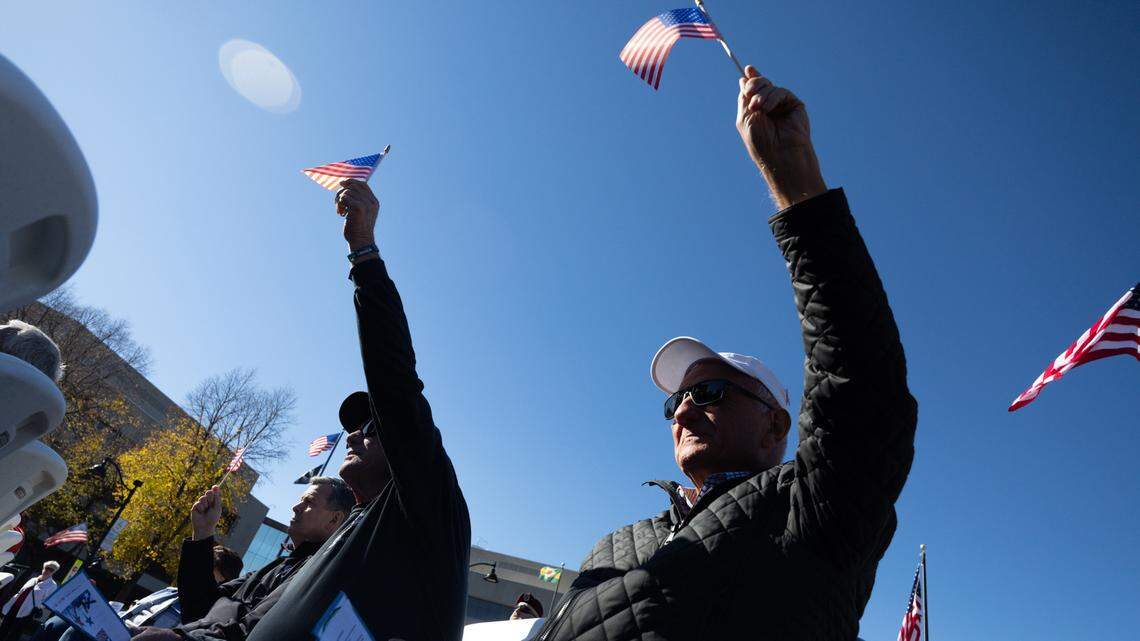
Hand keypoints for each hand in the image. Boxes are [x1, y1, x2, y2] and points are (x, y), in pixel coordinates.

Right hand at [190, 485, 221, 540]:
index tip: (215, 487)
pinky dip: (200, 508)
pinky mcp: (195, 507)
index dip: (215, 489)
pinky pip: (197, 503)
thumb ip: (217, 497)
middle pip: (208, 492)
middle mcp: (208, 501)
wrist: (205, 526)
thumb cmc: (213, 518)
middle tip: (211, 504)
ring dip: (205, 504)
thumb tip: (216, 486)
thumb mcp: (217, 507)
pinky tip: (200, 513)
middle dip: (210, 497)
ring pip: (202, 498)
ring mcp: (201, 504)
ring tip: (205, 511)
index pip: (214, 492)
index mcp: (214, 501)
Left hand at [335, 179, 379, 251]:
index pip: (363, 184)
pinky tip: (341, 213)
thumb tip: (343, 184)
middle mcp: (371, 202)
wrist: (360, 242)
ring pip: (347, 192)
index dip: (351, 181)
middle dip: (342, 192)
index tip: (341, 184)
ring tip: (340, 211)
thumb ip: (356, 200)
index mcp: (374, 202)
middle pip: (353, 186)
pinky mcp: (359, 208)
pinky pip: (344, 197)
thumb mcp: (360, 212)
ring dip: (339, 200)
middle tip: (338, 203)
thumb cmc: (357, 228)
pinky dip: (339, 204)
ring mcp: (366, 204)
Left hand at [736, 65, 826, 208]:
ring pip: (770, 87)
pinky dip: (772, 97)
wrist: (779, 155)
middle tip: (750, 92)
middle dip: (753, 85)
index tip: (748, 69)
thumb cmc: (760, 143)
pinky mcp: (794, 105)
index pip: (752, 90)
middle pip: (760, 84)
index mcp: (755, 111)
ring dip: (761, 94)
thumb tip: (743, 78)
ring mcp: (782, 106)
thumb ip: (745, 98)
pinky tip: (767, 109)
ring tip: (757, 107)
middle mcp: (769, 107)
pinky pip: (781, 92)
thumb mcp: (746, 118)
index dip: (750, 79)